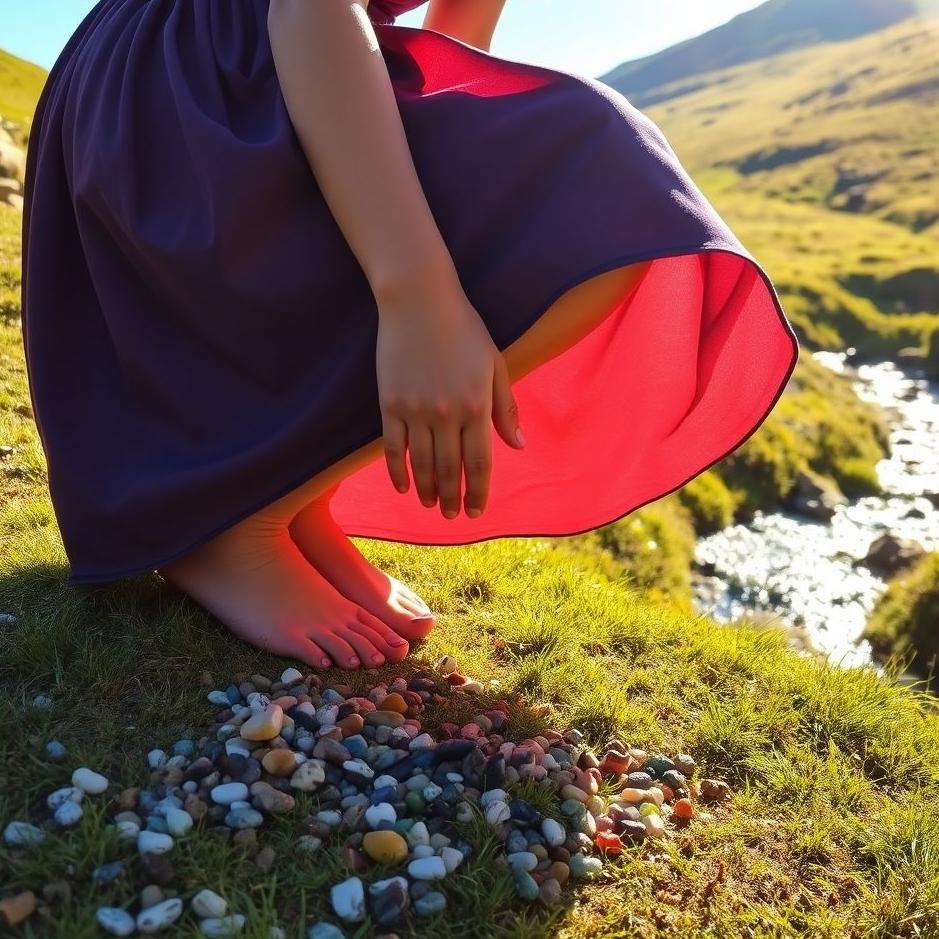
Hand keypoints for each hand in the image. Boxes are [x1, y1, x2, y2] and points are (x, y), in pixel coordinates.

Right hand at [375, 274, 524, 518]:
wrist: (419, 299)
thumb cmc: (463, 328)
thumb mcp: (494, 364)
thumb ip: (505, 408)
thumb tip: (518, 446)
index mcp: (477, 405)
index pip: (480, 462)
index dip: (479, 491)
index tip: (477, 512)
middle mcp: (447, 414)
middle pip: (450, 469)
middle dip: (452, 498)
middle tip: (451, 515)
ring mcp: (416, 410)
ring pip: (422, 463)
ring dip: (426, 490)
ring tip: (429, 505)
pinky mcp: (390, 403)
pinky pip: (393, 447)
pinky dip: (397, 471)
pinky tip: (403, 487)